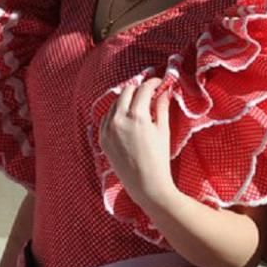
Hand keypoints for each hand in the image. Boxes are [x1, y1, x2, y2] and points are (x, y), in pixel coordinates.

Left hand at [98, 76, 176, 208]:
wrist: (145, 185)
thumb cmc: (159, 158)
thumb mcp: (163, 130)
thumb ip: (161, 107)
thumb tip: (164, 91)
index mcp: (137, 116)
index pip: (144, 89)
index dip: (153, 82)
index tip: (159, 82)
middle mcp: (119, 119)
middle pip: (127, 91)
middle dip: (139, 88)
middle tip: (149, 91)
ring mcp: (108, 129)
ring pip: (115, 102)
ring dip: (127, 98)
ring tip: (138, 103)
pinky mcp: (102, 138)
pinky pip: (107, 117)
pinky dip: (116, 112)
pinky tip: (126, 116)